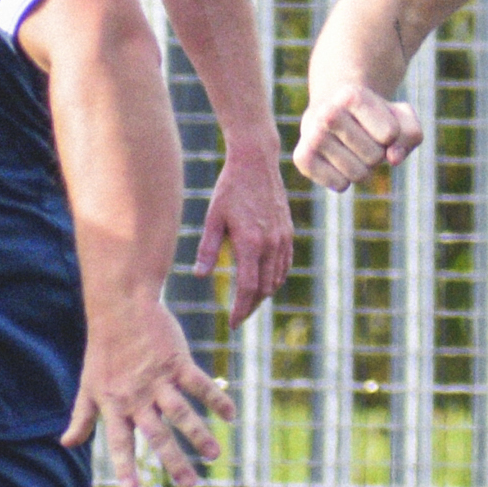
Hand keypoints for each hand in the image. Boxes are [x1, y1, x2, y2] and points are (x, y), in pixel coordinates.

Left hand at [62, 297, 233, 486]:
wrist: (119, 308)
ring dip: (199, 434)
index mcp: (115, 405)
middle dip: (173, 460)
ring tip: (213, 456)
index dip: (124, 465)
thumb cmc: (103, 351)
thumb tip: (66, 444)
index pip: (120, 441)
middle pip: (157, 434)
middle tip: (189, 484)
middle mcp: (137, 396)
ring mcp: (158, 379)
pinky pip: (199, 383)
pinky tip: (230, 415)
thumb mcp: (88, 385)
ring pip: (181, 412)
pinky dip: (216, 398)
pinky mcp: (177, 361)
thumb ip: (81, 417)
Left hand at [192, 144, 293, 329]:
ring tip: (248, 303)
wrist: (257, 163)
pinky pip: (285, 264)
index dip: (241, 309)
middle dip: (251, 306)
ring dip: (264, 295)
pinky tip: (264, 282)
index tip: (232, 323)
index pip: (249, 288)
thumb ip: (208, 249)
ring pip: (277, 278)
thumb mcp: (213, 218)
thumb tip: (199, 276)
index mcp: (250, 242)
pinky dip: (276, 278)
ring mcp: (282, 238)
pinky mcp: (288, 232)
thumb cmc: (229, 189)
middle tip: (238, 317)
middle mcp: (270, 243)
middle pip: (265, 288)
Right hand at [292, 82, 419, 191]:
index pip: (390, 135)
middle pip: (375, 157)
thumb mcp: (400, 116)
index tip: (377, 122)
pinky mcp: (301, 158)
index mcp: (352, 95)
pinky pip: (339, 185)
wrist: (334, 109)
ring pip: (359, 174)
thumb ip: (410, 134)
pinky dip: (345, 180)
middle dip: (377, 152)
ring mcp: (311, 136)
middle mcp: (327, 113)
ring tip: (351, 148)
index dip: (391, 134)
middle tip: (363, 138)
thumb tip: (393, 158)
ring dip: (363, 168)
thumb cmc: (373, 115)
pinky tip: (337, 161)